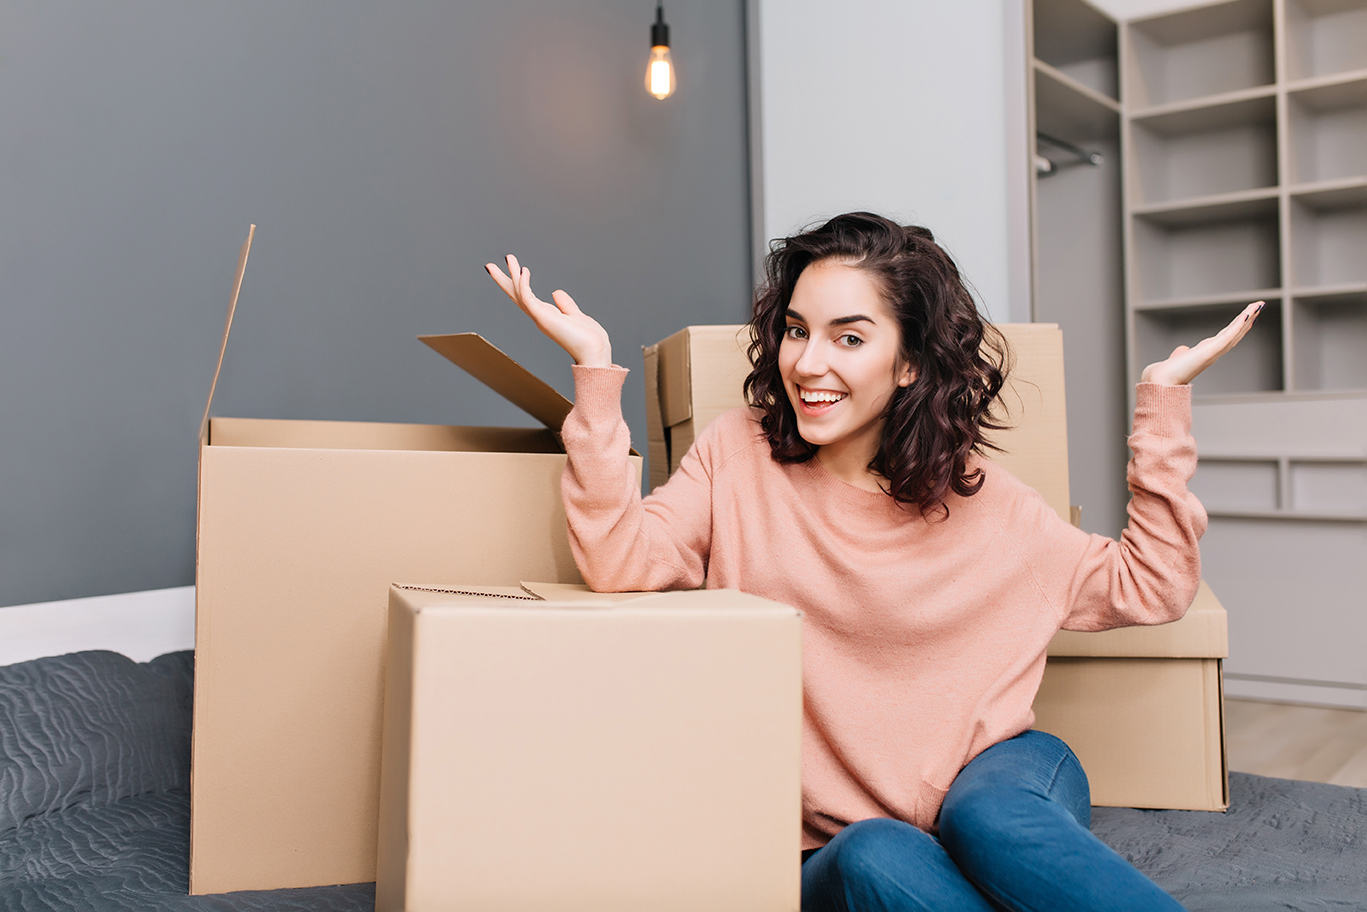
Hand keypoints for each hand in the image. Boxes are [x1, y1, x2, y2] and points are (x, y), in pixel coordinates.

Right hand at [485, 254, 612, 367]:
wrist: (595, 351)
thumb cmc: (589, 338)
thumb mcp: (575, 315)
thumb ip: (565, 304)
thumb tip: (556, 293)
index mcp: (545, 315)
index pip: (525, 296)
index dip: (516, 283)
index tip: (512, 268)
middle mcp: (539, 316)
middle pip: (515, 295)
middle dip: (503, 280)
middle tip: (490, 265)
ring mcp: (539, 317)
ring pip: (519, 293)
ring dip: (513, 275)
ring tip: (509, 259)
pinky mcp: (543, 317)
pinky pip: (528, 298)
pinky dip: (524, 284)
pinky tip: (524, 271)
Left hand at [1140, 300, 1263, 385]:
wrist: (1162, 381)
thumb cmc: (1167, 373)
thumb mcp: (1178, 358)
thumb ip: (1183, 353)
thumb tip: (1183, 350)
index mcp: (1206, 353)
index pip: (1226, 337)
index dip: (1237, 327)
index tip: (1247, 317)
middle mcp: (1213, 353)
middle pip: (1235, 333)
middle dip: (1248, 320)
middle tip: (1259, 306)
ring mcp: (1214, 351)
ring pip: (1235, 332)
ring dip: (1248, 318)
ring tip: (1259, 305)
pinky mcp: (1211, 350)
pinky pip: (1228, 335)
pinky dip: (1238, 325)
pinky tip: (1247, 314)